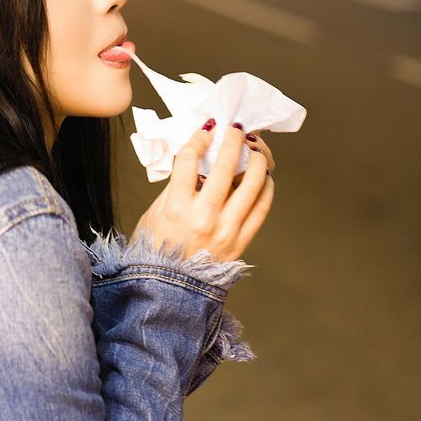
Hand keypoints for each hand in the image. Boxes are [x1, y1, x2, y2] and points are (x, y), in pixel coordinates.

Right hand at [131, 122, 274, 261]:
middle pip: (223, 167)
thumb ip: (176, 188)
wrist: (169, 291)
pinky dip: (265, 189)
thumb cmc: (156, 252)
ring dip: (256, 161)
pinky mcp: (240, 243)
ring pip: (250, 185)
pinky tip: (264, 178)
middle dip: (232, 141)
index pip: (189, 160)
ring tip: (255, 150)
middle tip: (235, 129)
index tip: (207, 130)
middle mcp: (203, 217)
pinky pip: (261, 209)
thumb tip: (198, 162)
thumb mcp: (154, 214)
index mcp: (176, 207)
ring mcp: (225, 231)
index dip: (199, 138)